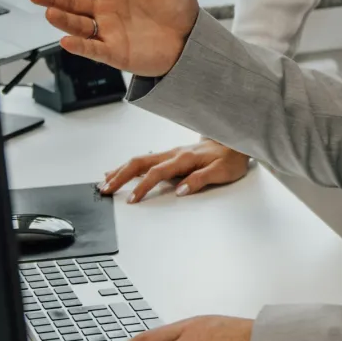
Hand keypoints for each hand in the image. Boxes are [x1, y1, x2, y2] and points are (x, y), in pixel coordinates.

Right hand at [28, 0, 198, 75]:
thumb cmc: (179, 6)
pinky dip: (80, 46)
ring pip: (79, 25)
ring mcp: (108, 31)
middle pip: (73, 2)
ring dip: (63, 20)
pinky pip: (93, 49)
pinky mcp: (116, 53)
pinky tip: (66, 41)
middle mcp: (105, 9)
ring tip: (49, 12)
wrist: (192, 38)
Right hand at [101, 138, 250, 202]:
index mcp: (184, 158)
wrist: (236, 141)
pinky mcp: (171, 156)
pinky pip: (146, 159)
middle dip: (121, 175)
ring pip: (140, 159)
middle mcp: (174, 153)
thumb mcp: (221, 172)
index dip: (143, 187)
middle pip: (140, 162)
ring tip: (106, 180)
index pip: (157, 173)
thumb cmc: (230, 158)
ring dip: (121, 170)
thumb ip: (200, 180)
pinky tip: (122, 171)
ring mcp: (171, 153)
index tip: (132, 200)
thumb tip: (180, 190)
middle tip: (106, 189)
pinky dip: (130, 166)